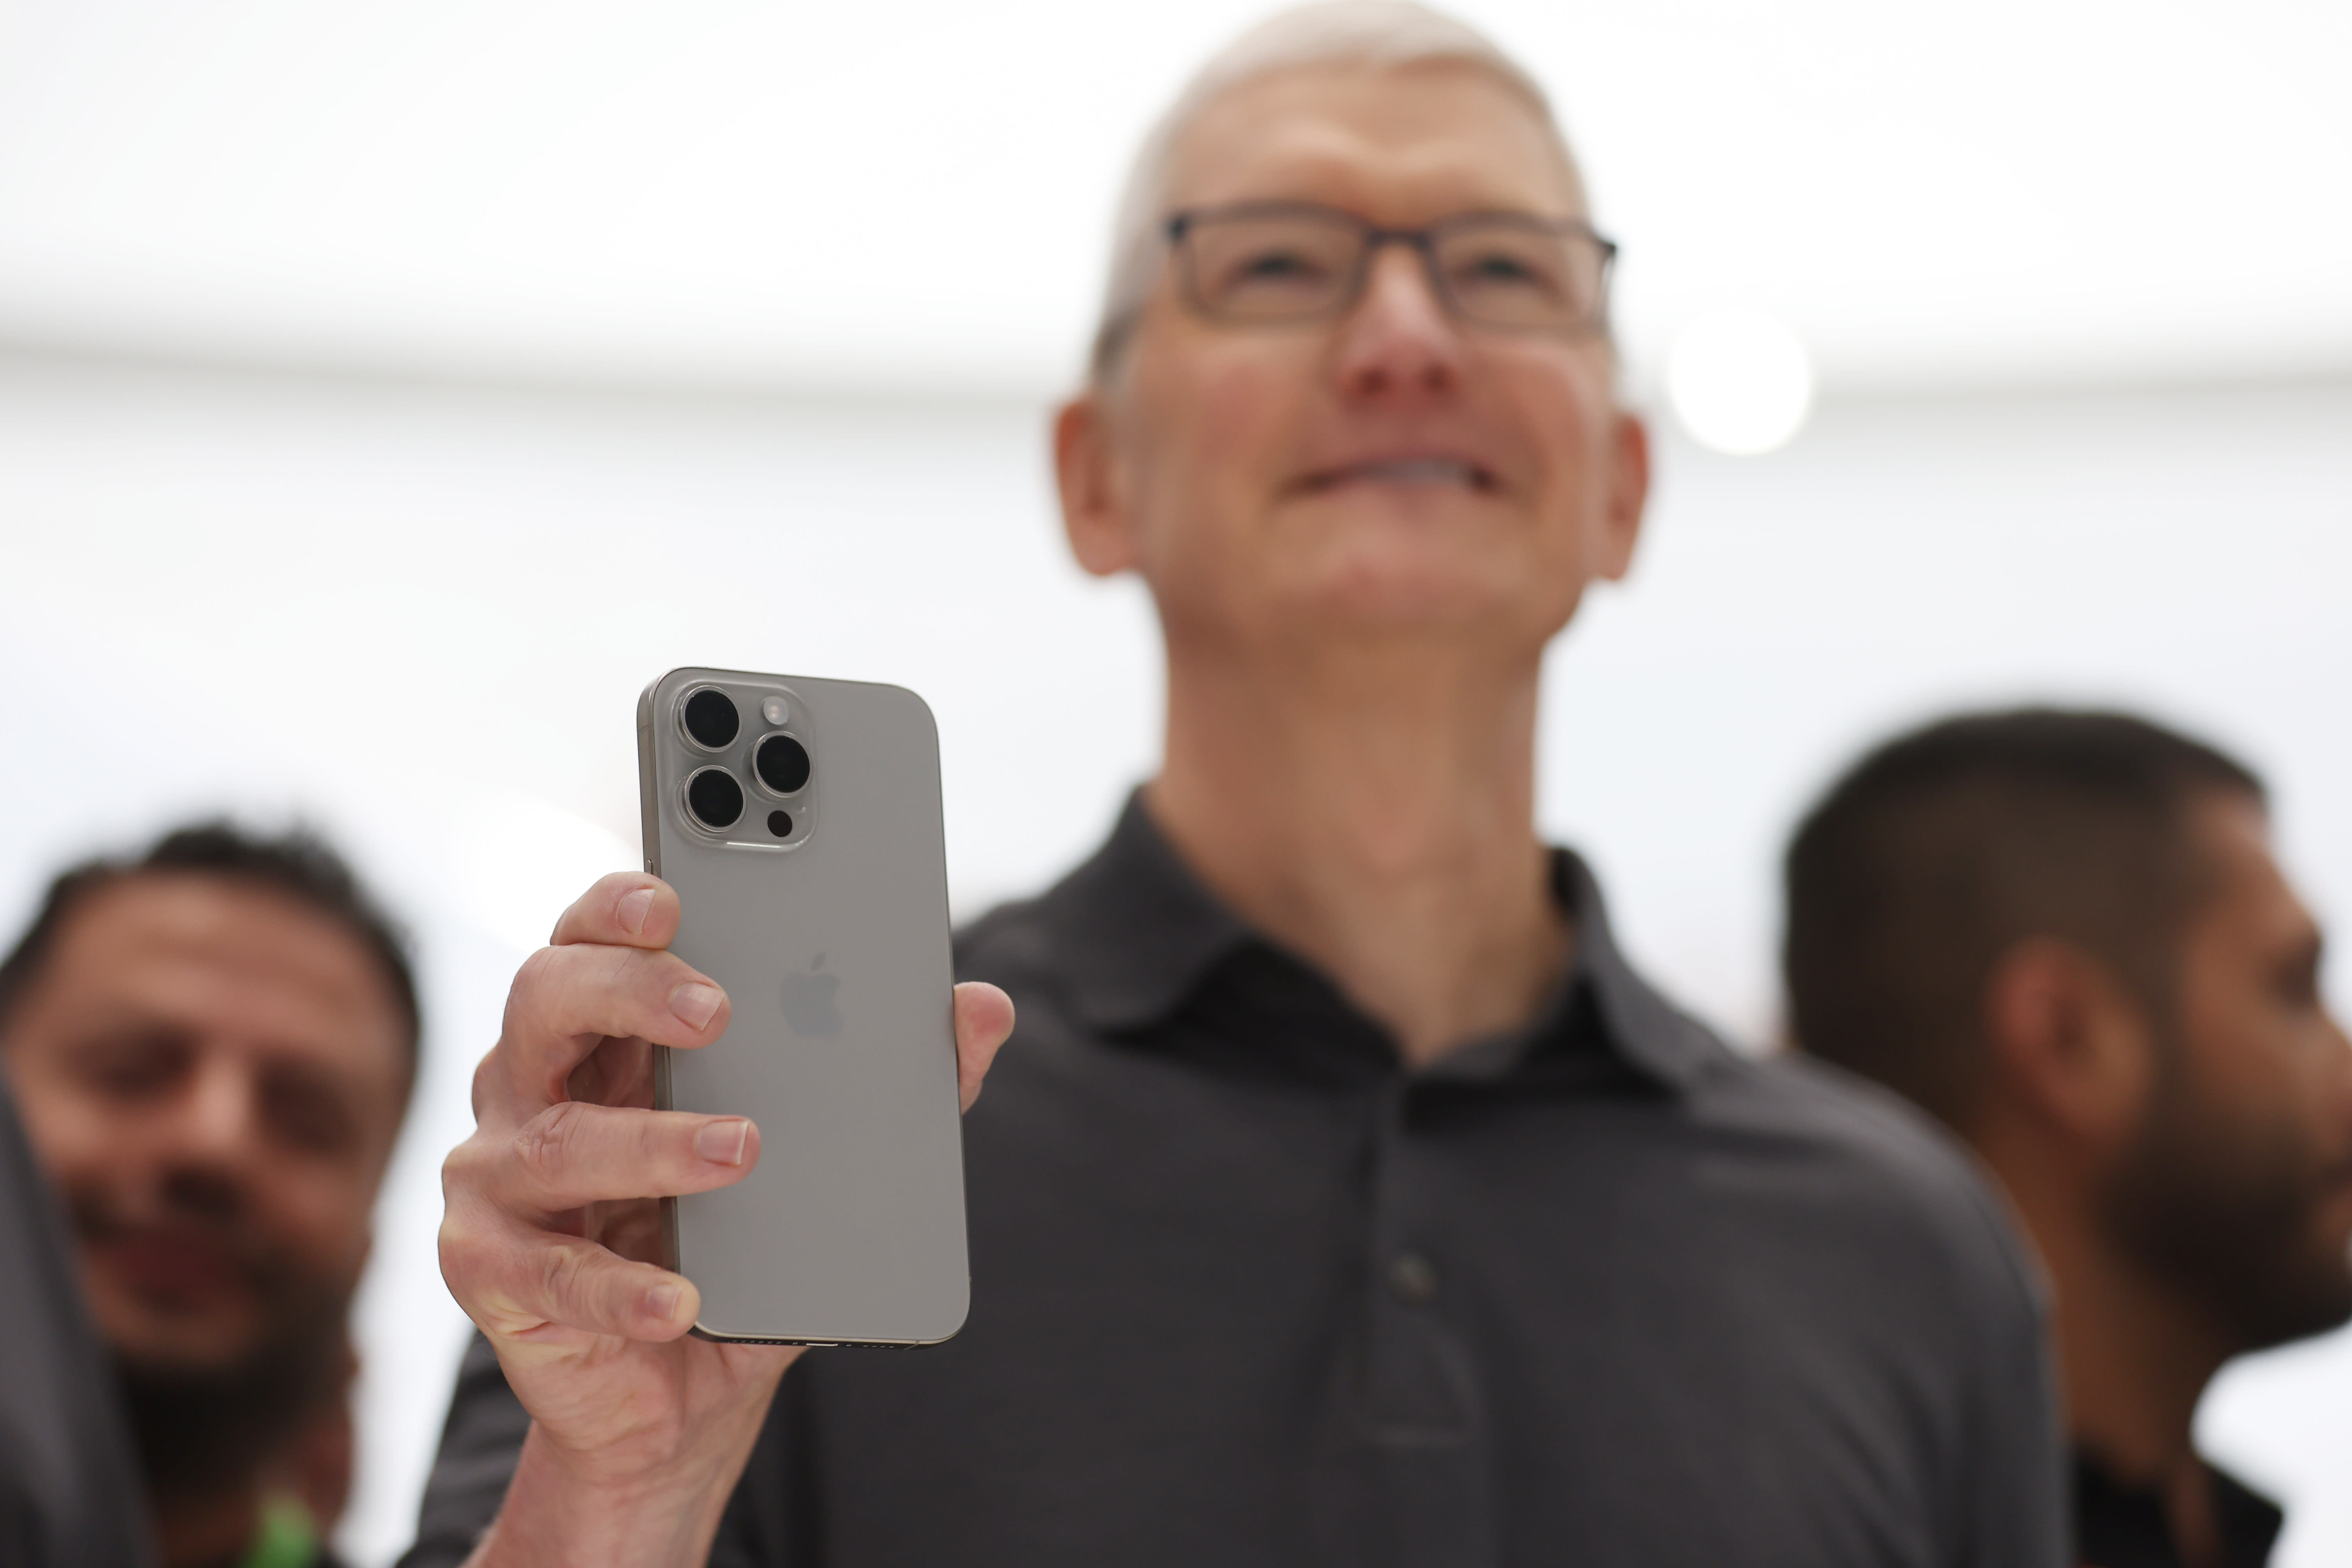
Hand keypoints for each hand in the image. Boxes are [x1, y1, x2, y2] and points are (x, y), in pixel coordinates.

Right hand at [438, 872, 1013, 1566]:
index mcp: (603, 1036)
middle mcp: (531, 1087)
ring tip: (742, 1149)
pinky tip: (685, 1298)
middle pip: (545, 997)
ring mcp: (497, 1179)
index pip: (590, 936)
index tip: (674, 895)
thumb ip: (901, 1081)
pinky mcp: (494, 1272)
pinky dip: (623, 1287)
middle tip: (716, 1008)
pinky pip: (553, 1273)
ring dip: (650, 1142)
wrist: (679, 1392)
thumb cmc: (742, 1240)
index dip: (619, 906)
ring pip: (552, 1137)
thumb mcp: (825, 1157)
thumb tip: (984, 1009)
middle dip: (626, 988)